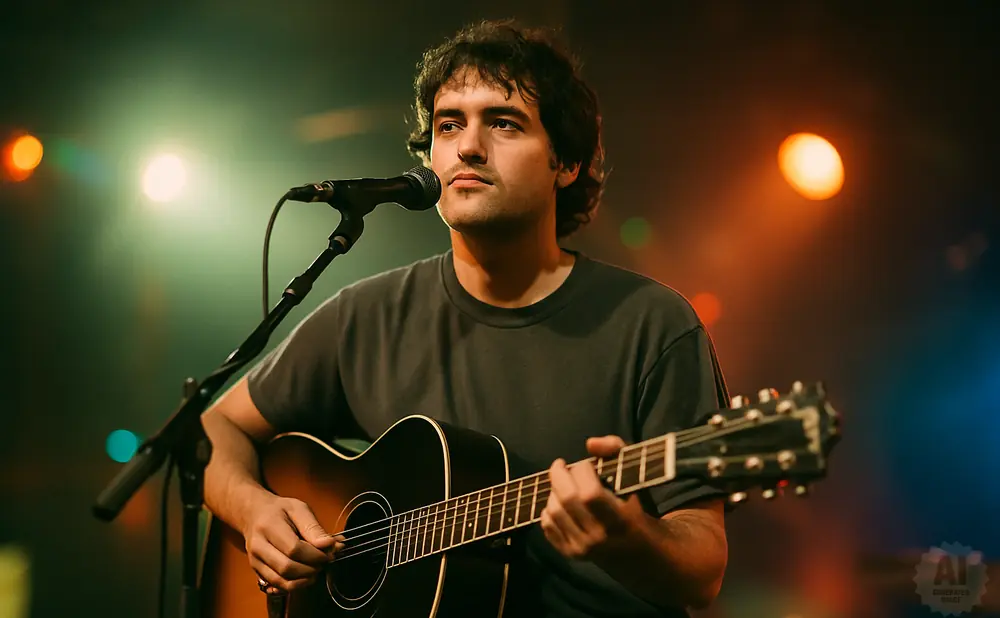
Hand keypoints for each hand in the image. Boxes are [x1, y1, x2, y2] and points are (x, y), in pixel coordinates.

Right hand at [243, 494, 342, 592]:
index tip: (329, 552)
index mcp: (269, 526)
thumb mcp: (299, 509)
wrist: (254, 515)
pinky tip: (305, 576)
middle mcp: (258, 546)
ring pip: (281, 580)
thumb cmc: (279, 510)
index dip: (315, 555)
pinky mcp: (256, 571)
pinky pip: (276, 585)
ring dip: (304, 579)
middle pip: (288, 567)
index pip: (294, 549)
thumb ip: (314, 528)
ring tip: (316, 568)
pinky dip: (294, 585)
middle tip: (324, 561)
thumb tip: (330, 545)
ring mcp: (255, 561)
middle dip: (312, 568)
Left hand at [540, 435, 645, 560]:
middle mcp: (599, 537)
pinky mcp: (570, 554)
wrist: (642, 555)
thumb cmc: (640, 510)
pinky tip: (560, 503)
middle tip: (560, 465)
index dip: (583, 471)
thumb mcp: (635, 476)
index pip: (590, 493)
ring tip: (564, 485)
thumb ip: (616, 450)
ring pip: (554, 511)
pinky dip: (548, 509)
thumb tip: (590, 443)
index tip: (586, 465)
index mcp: (620, 520)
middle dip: (558, 475)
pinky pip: (547, 526)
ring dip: (554, 491)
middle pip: (567, 500)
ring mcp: (582, 548)